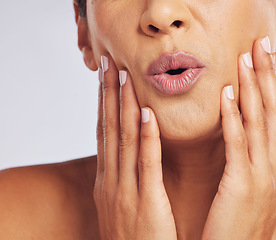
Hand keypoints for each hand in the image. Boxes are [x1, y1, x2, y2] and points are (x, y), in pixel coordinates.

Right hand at [93, 56, 176, 239]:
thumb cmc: (135, 239)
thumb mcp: (122, 206)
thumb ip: (125, 179)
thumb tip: (131, 154)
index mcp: (107, 182)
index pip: (105, 135)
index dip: (104, 105)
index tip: (106, 78)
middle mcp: (111, 182)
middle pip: (109, 130)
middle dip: (108, 95)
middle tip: (109, 64)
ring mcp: (125, 192)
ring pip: (124, 141)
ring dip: (124, 106)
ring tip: (124, 76)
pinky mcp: (146, 203)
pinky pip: (146, 165)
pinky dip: (146, 138)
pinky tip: (147, 114)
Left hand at [202, 37, 275, 239]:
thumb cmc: (238, 226)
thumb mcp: (251, 190)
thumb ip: (252, 162)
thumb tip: (245, 137)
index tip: (271, 59)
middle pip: (275, 111)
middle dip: (269, 75)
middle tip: (262, 44)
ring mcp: (263, 176)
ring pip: (261, 122)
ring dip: (253, 86)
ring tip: (246, 57)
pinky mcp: (243, 187)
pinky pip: (238, 144)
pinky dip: (233, 116)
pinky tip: (226, 93)